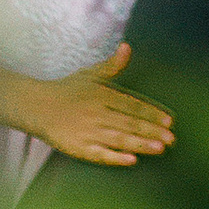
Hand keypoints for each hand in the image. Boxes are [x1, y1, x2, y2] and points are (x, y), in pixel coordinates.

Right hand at [25, 46, 173, 166]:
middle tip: (172, 139)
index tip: (169, 121)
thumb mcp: (90, 75)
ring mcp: (88, 131)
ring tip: (159, 148)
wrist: (36, 106)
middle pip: (129, 123)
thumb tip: (127, 47)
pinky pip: (99, 154)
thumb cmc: (67, 91)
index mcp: (102, 95)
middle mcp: (97, 113)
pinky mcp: (78, 147)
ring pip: (118, 138)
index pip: (132, 105)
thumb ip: (112, 65)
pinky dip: (115, 157)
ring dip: (140, 143)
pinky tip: (131, 160)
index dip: (151, 113)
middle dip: (151, 131)